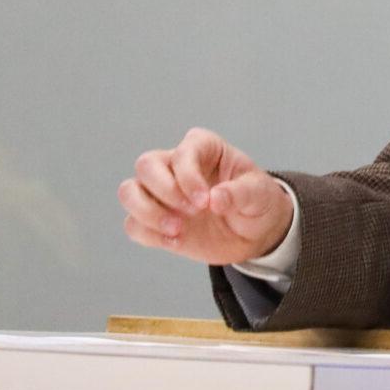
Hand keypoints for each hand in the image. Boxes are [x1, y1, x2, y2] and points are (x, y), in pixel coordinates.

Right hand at [119, 127, 293, 265]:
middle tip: (192, 212)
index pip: (182, 153)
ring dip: (147, 212)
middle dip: (164, 191)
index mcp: (203, 147)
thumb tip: (215, 199)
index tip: (205, 202)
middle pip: (145, 165)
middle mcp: (176, 165)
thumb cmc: (257, 201)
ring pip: (129, 192)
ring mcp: (162, 193)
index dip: (188, 177)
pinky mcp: (155, 221)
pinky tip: (176, 242)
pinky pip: (133, 224)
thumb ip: (241, 193)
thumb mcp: (260, 194)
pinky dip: (149, 234)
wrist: (254, 232)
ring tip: (177, 230)